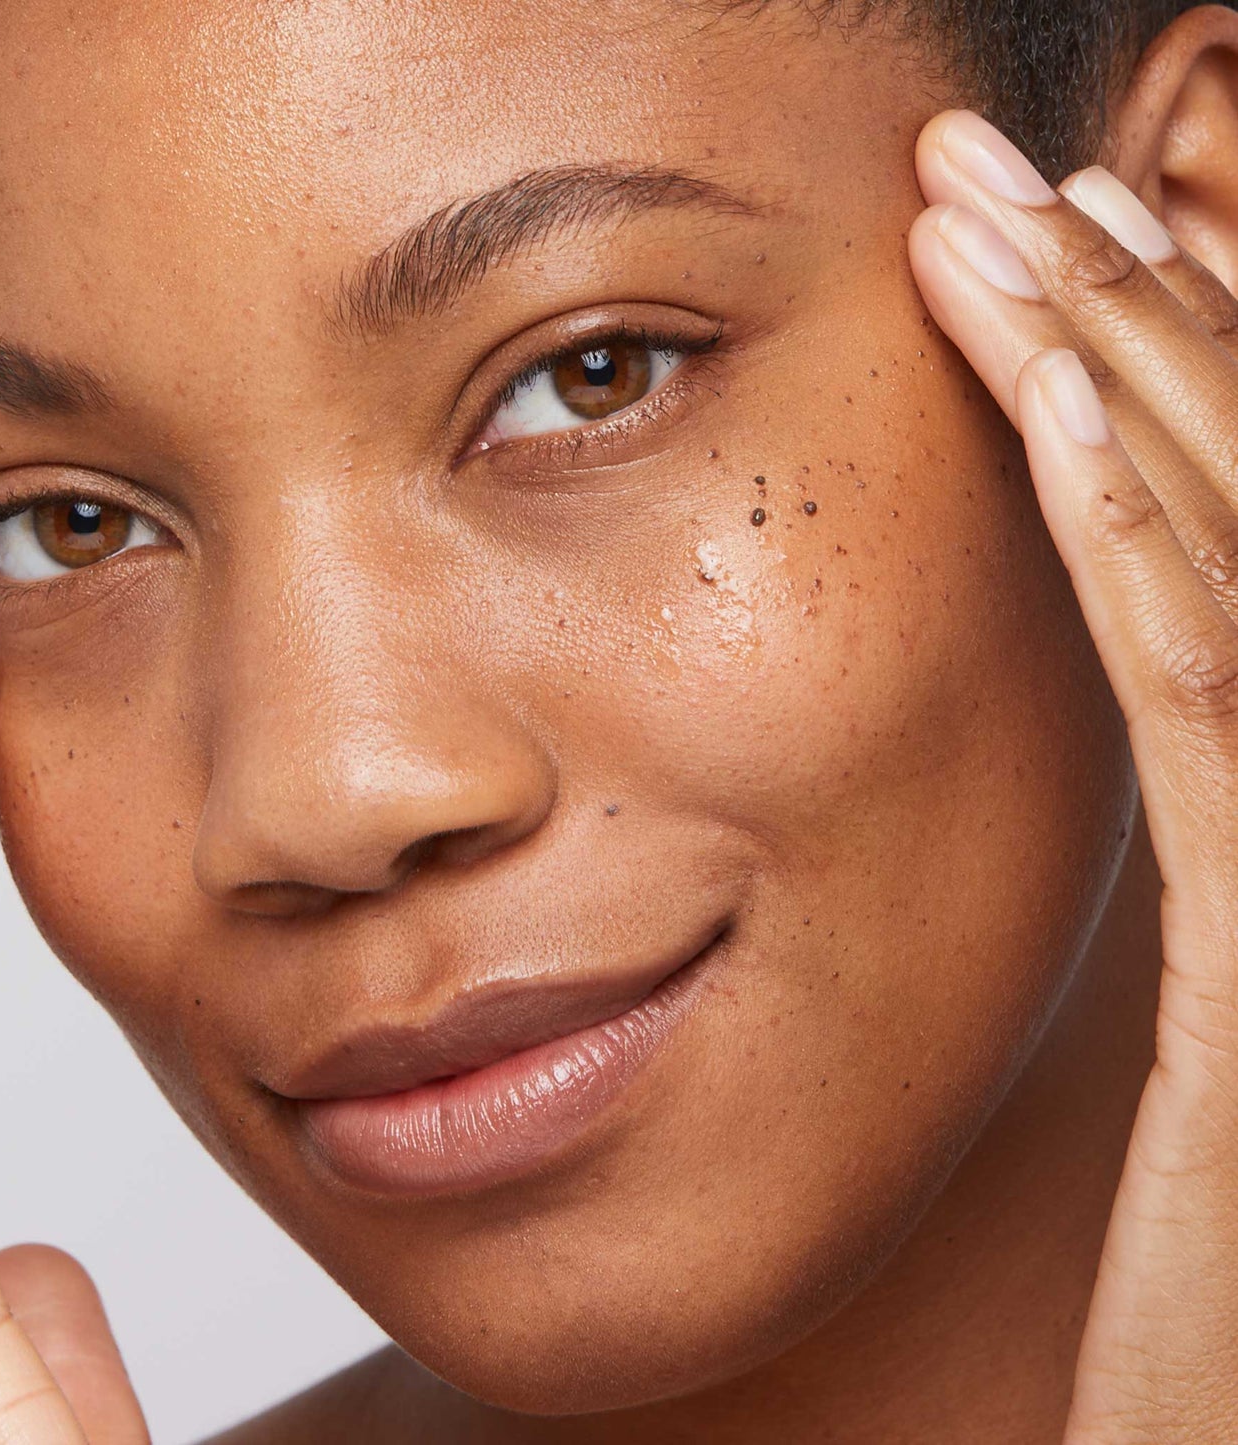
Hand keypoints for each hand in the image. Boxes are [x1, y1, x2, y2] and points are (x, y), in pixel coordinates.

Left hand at [909, 109, 1237, 1440]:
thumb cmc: (1199, 1316)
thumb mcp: (1192, 1041)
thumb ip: (1194, 835)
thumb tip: (1155, 675)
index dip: (1184, 358)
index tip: (1070, 243)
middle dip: (1146, 306)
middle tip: (1018, 173)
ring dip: (1131, 363)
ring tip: (1024, 216)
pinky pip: (1206, 693)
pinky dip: (1135, 527)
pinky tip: (1044, 396)